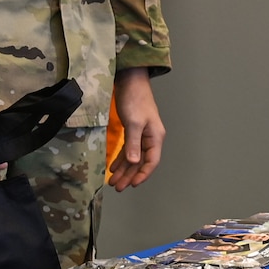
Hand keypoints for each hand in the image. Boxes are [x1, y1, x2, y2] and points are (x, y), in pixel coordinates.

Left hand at [108, 67, 163, 189]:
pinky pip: (128, 150)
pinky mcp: (133, 130)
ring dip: (124, 169)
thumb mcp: (134, 122)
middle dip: (130, 175)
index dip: (143, 174)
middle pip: (141, 162)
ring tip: (113, 181)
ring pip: (134, 157)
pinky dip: (121, 159)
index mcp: (155, 137)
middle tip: (118, 187)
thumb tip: (133, 162)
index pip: (151, 161)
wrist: (131, 82)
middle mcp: (150, 138)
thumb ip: (133, 143)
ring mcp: (142, 135)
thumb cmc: (135, 100)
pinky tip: (113, 167)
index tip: (132, 185)